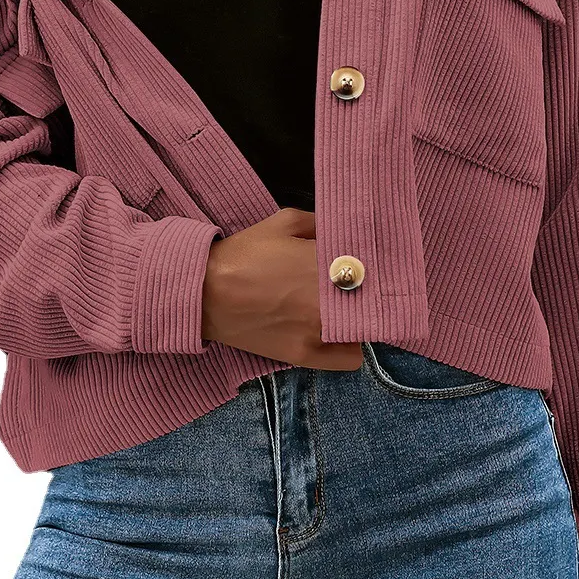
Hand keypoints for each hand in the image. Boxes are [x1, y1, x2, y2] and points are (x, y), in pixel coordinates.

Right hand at [200, 207, 364, 369]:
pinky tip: (338, 333)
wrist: (205, 292)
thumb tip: (344, 231)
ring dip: (359, 317)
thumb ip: (321, 223)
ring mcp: (319, 331)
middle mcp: (329, 299)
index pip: (373, 265)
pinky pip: (349, 358)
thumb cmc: (244, 253)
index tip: (365, 262)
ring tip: (346, 307)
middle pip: (374, 298)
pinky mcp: (305, 355)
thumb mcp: (284, 220)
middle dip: (367, 289)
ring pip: (365, 328)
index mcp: (327, 262)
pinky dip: (349, 347)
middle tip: (355, 283)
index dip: (372, 263)